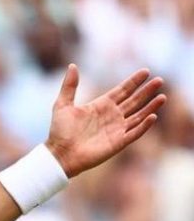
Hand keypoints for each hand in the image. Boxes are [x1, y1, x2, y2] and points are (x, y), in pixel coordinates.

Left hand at [45, 66, 164, 178]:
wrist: (59, 155)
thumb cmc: (59, 132)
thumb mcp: (62, 105)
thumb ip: (70, 86)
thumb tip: (72, 65)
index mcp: (101, 106)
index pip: (123, 90)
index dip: (134, 81)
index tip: (145, 71)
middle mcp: (112, 116)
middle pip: (134, 101)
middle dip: (147, 91)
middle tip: (159, 80)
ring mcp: (116, 130)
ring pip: (138, 116)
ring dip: (150, 107)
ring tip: (162, 97)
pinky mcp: (117, 143)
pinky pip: (134, 133)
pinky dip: (144, 126)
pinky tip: (153, 116)